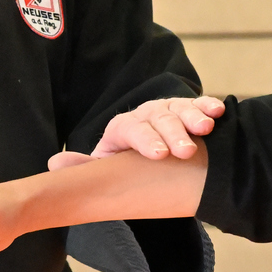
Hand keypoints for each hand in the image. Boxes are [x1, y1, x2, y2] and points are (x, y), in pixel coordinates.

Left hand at [48, 96, 224, 169]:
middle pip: (160, 119)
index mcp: (123, 127)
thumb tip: (53, 163)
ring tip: (206, 127)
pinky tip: (218, 112)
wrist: (150, 154)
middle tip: (186, 151)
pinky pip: (199, 105)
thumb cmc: (127, 163)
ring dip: (194, 116)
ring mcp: (169, 110)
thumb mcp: (107, 164)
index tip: (159, 156)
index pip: (132, 129)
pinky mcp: (190, 110)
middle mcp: (147, 114)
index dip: (145, 141)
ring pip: (181, 109)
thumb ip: (84, 166)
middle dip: (174, 133)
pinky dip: (207, 106)